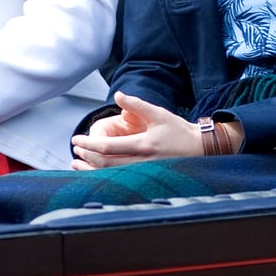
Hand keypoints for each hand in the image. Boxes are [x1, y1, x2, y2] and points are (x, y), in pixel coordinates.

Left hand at [70, 91, 201, 169]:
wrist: (200, 150)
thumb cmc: (179, 131)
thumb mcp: (159, 113)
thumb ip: (137, 105)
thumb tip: (118, 95)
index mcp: (144, 145)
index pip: (109, 148)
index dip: (89, 145)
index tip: (76, 141)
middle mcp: (143, 162)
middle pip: (106, 164)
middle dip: (87, 157)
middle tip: (75, 150)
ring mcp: (145, 174)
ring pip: (112, 176)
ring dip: (92, 170)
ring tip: (77, 164)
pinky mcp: (147, 179)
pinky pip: (120, 181)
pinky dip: (104, 177)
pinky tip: (95, 173)